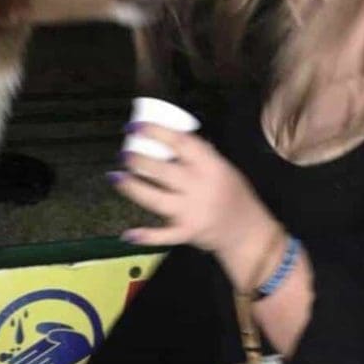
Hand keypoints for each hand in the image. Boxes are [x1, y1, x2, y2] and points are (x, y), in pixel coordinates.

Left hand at [109, 124, 281, 288]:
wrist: (248, 232)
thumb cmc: (234, 195)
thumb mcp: (224, 168)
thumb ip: (200, 155)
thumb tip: (171, 135)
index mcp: (211, 166)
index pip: (181, 143)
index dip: (156, 132)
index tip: (137, 127)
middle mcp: (200, 187)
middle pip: (163, 171)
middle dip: (139, 160)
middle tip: (123, 153)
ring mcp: (192, 212)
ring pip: (157, 199)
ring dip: (133, 188)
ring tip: (115, 177)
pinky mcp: (187, 233)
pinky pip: (163, 235)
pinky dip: (146, 235)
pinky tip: (128, 234)